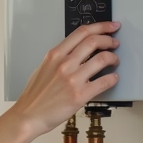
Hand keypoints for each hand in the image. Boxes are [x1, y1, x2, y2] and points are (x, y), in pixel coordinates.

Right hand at [0, 21, 119, 142]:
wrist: (28, 116)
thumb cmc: (34, 96)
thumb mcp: (43, 68)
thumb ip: (59, 57)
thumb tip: (75, 51)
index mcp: (54, 55)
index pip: (81, 32)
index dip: (100, 26)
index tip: (109, 26)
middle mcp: (64, 64)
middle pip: (94, 41)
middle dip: (109, 39)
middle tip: (114, 42)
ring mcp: (72, 79)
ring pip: (102, 59)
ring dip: (113, 58)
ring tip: (114, 61)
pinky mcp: (80, 95)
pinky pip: (104, 82)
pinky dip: (113, 78)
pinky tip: (113, 78)